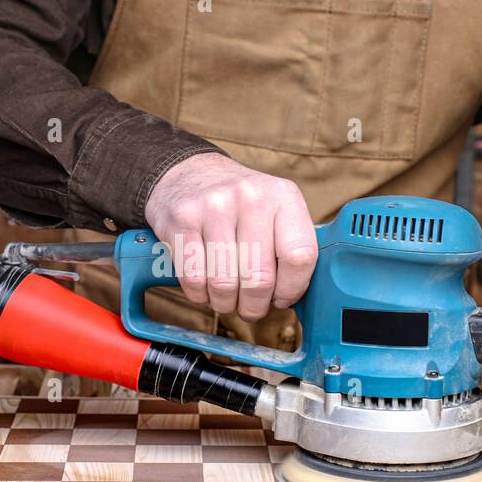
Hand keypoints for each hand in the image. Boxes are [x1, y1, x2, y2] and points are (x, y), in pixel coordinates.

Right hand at [145, 153, 317, 320]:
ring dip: (226, 303)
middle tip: (250, 308)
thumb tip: (297, 297)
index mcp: (284, 197)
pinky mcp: (182, 221)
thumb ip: (291, 246)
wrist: (189, 173)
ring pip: (224, 284)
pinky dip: (199, 295)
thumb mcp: (276, 210)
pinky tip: (205, 289)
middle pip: (260, 278)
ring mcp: (214, 207)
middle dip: (254, 306)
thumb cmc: (239, 204)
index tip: (282, 298)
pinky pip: (194, 279)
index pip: (300, 256)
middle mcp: (251, 198)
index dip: (292, 289)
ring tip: (226, 299)